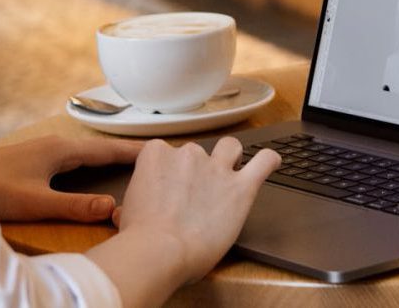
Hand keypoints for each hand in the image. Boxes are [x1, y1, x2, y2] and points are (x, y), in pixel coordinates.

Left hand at [0, 135, 142, 222]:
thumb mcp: (35, 203)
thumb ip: (74, 205)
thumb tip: (111, 206)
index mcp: (61, 150)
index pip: (106, 149)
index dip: (132, 151)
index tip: (157, 151)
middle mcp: (58, 145)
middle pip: (100, 147)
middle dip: (126, 151)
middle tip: (153, 156)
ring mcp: (47, 150)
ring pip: (88, 151)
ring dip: (111, 154)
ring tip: (132, 160)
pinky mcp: (39, 158)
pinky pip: (77, 156)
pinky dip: (95, 160)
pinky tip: (96, 167)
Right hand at [87, 137, 280, 307]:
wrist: (160, 251)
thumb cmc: (140, 237)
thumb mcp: (127, 212)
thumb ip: (134, 201)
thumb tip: (127, 212)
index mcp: (157, 154)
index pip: (165, 152)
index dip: (168, 171)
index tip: (168, 188)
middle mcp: (188, 154)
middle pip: (197, 153)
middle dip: (197, 169)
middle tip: (195, 195)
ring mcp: (216, 167)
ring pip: (230, 147)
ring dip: (230, 158)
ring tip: (228, 176)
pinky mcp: (240, 186)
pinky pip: (263, 162)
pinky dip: (269, 160)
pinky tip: (271, 162)